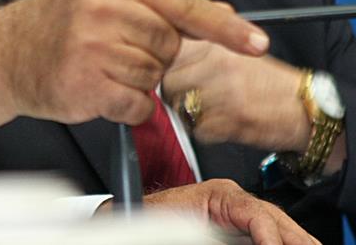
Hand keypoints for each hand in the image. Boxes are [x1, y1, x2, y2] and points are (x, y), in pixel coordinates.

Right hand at [0, 0, 268, 141]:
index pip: (179, 3)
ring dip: (133, 80)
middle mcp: (103, 7)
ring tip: (95, 67)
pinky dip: (124, 106)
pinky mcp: (86, 83)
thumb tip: (220, 17)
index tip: (256, 42)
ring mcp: (93, 46)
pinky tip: (93, 89)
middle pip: (169, 43)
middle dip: (151, 54)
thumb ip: (153, 4)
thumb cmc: (49, 26)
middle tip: (113, 50)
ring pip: (152, 75)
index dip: (223, 26)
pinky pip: (137, 104)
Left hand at [145, 179, 318, 244]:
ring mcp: (236, 212)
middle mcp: (232, 199)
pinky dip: (276, 239)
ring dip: (292, 238)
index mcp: (220, 193)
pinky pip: (262, 231)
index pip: (257, 213)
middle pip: (275, 217)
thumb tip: (256, 236)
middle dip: (296, 237)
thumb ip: (210, 233)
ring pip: (275, 225)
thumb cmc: (152, 216)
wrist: (136, 214)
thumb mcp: (183, 226)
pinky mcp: (235, 226)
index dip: (271, 237)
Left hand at [163, 40, 307, 150]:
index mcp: (215, 45)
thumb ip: (204, 34)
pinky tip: (221, 122)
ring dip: (187, 111)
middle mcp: (216, 67)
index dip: (165, 64)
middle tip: (191, 93)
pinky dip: (204, 130)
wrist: (304, 107)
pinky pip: (197, 130)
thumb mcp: (236, 45)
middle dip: (174, 91)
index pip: (167, 53)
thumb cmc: (266, 79)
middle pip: (168, 82)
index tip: (170, 70)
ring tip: (208, 107)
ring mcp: (223, 96)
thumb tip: (169, 25)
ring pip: (179, 107)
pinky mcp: (229, 124)